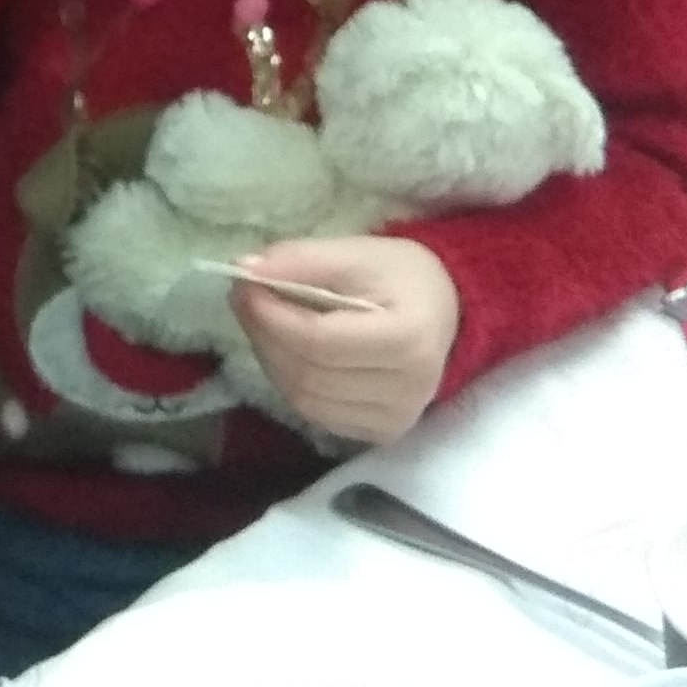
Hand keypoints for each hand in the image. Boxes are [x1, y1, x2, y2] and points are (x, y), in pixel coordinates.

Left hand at [227, 235, 462, 444]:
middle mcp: (409, 390)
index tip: (244, 287)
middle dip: (265, 336)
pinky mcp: (383, 433)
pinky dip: (291, 383)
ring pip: (306, 400)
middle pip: (309, 374)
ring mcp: (397, 419)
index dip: (273, 318)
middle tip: (245, 300)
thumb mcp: (356, 253)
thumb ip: (302, 260)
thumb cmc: (400, 277)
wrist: (441, 310)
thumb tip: (246, 270)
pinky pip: (318, 415)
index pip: (320, 342)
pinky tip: (289, 353)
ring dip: (272, 360)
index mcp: (409, 339)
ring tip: (264, 324)